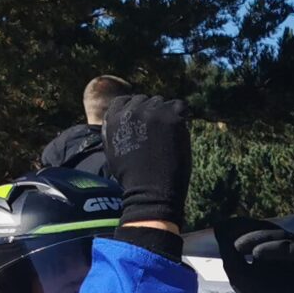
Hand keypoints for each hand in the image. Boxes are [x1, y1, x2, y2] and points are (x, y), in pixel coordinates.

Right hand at [101, 95, 190, 232]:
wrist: (150, 192)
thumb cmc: (132, 178)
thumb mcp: (112, 151)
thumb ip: (114, 130)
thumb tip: (121, 116)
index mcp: (113, 118)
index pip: (124, 101)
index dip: (135, 111)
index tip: (143, 123)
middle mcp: (131, 111)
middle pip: (145, 100)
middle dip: (151, 113)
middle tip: (158, 134)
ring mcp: (152, 113)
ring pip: (162, 103)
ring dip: (166, 115)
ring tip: (167, 137)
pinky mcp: (171, 118)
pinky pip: (180, 106)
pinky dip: (181, 116)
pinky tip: (179, 132)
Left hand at [216, 216, 293, 292]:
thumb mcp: (238, 274)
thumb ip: (227, 250)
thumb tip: (219, 224)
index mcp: (268, 245)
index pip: (256, 227)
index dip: (240, 226)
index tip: (224, 230)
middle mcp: (284, 245)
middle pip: (267, 228)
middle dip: (249, 232)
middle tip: (234, 244)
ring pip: (280, 235)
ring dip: (259, 239)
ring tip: (242, 250)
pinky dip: (277, 249)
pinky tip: (259, 255)